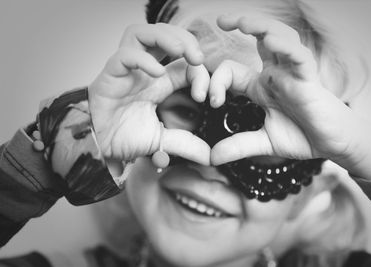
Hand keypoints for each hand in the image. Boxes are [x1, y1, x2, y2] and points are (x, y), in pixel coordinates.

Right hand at [88, 23, 210, 164]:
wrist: (98, 147)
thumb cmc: (124, 138)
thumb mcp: (162, 142)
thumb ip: (186, 145)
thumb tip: (209, 156)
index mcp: (160, 83)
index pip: (184, 63)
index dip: (199, 71)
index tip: (205, 95)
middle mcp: (144, 71)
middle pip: (164, 35)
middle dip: (186, 39)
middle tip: (198, 57)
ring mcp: (126, 71)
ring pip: (142, 33)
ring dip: (165, 37)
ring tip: (181, 52)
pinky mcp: (110, 75)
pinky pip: (124, 56)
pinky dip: (142, 59)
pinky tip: (157, 72)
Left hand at [209, 15, 358, 165]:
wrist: (333, 145)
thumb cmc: (302, 137)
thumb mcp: (263, 143)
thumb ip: (238, 147)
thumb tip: (211, 158)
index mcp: (262, 86)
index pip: (233, 71)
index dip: (217, 81)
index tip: (210, 101)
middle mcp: (276, 74)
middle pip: (259, 39)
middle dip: (241, 25)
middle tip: (221, 20)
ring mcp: (292, 74)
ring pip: (280, 39)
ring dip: (262, 27)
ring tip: (243, 22)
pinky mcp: (309, 80)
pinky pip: (299, 58)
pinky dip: (286, 48)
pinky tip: (271, 40)